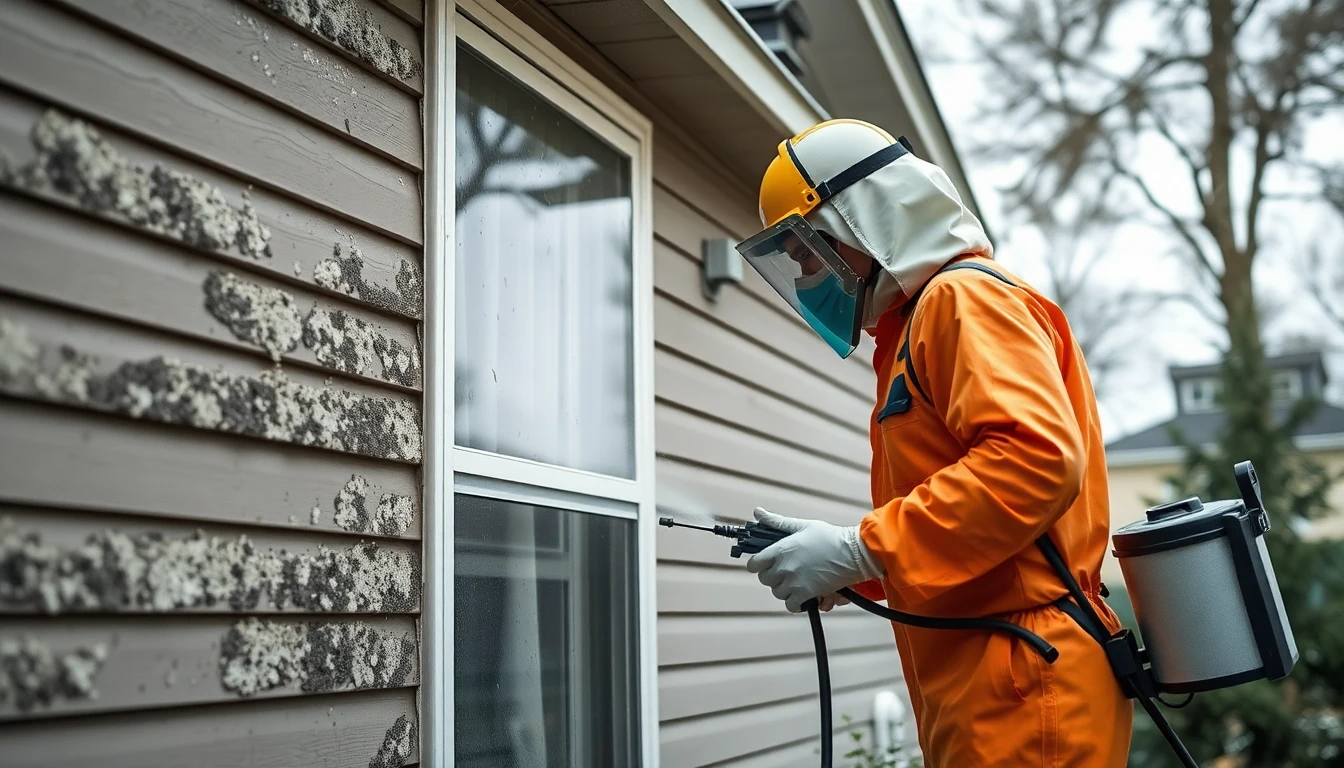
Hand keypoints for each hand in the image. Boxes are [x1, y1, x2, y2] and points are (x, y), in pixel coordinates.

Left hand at [746, 508, 882, 612]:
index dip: (757, 565)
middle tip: (785, 571)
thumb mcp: (802, 525)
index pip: (754, 564)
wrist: (853, 553)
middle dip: (773, 576)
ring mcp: (794, 582)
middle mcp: (784, 567)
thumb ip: (777, 521)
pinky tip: (802, 594)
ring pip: (777, 592)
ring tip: (796, 581)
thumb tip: (758, 512)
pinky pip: (791, 605)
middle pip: (765, 579)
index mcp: (780, 549)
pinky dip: (795, 602)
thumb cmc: (830, 537)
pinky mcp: (806, 594)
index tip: (764, 564)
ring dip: (784, 589)